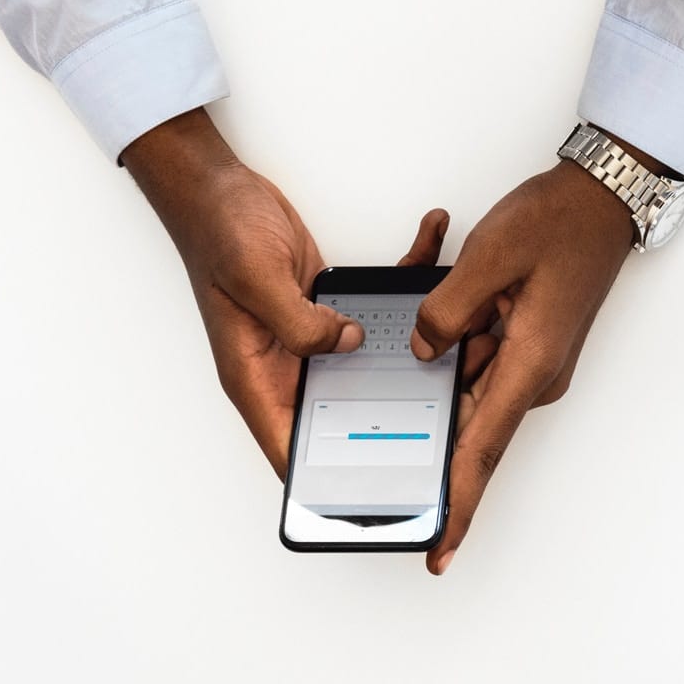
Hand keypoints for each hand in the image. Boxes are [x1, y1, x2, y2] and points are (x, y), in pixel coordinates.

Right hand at [122, 108, 446, 471]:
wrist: (217, 187)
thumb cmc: (218, 232)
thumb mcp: (257, 279)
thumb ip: (299, 323)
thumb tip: (346, 345)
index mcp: (257, 379)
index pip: (293, 452)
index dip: (330, 483)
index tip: (381, 497)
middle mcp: (286, 367)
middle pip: (347, 415)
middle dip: (397, 415)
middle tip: (452, 408)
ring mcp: (312, 340)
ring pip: (373, 364)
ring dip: (417, 348)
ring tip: (466, 330)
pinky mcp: (332, 311)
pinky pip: (378, 312)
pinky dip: (407, 288)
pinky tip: (431, 256)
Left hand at [408, 154, 640, 574]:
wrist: (602, 201)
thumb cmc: (559, 223)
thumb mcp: (489, 257)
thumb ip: (445, 311)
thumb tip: (423, 349)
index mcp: (529, 366)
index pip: (482, 451)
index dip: (458, 505)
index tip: (438, 550)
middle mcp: (535, 376)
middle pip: (472, 426)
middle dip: (437, 434)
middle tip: (396, 447)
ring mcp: (533, 363)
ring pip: (470, 386)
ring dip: (447, 367)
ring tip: (453, 310)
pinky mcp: (528, 346)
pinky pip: (480, 361)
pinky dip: (459, 345)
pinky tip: (458, 299)